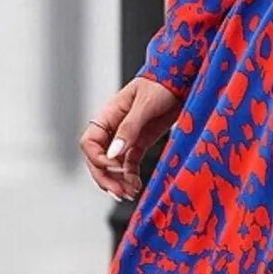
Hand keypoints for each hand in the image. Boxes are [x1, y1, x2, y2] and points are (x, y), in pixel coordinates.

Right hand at [80, 75, 182, 200]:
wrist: (183, 80)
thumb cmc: (162, 83)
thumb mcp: (145, 105)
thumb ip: (129, 129)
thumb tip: (114, 153)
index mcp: (108, 115)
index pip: (89, 143)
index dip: (97, 159)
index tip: (114, 168)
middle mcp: (114, 128)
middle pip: (98, 159)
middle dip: (105, 177)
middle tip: (119, 192)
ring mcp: (126, 137)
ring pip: (113, 165)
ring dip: (117, 181)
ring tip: (129, 194)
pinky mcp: (140, 143)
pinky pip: (129, 164)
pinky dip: (130, 177)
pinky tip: (136, 186)